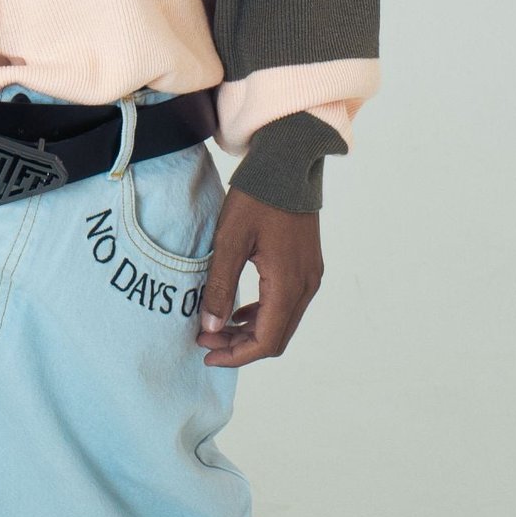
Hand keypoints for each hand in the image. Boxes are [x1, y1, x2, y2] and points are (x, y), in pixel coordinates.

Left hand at [195, 184, 324, 366]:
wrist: (287, 161)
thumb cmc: (257, 196)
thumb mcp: (230, 240)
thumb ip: (220, 286)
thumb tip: (209, 327)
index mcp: (288, 284)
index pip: (265, 341)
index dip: (235, 355)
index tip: (206, 352)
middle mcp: (306, 286)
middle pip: (275, 337)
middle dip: (239, 346)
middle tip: (205, 339)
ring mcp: (310, 276)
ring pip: (282, 322)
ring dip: (250, 331)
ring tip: (216, 326)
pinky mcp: (307, 265)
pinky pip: (287, 304)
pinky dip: (263, 314)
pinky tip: (239, 309)